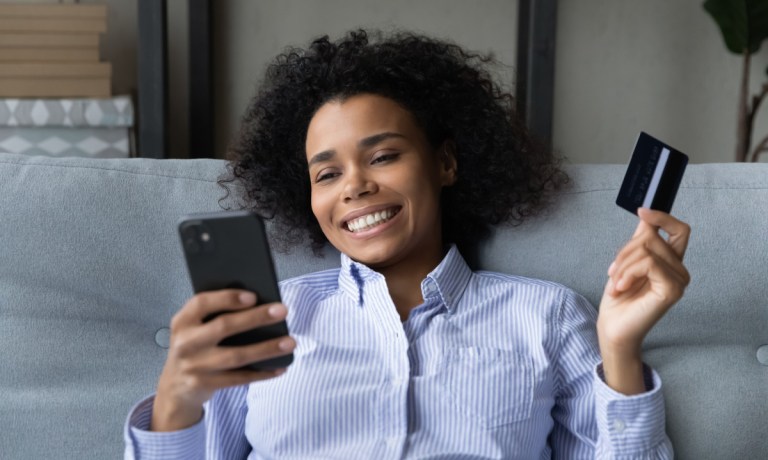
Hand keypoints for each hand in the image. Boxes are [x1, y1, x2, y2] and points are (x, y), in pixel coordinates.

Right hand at [152, 290, 294, 430]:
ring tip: (290, 342)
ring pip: (236, 356)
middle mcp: (185, 343)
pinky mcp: (205, 385)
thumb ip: (215, 316)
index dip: (227, 298)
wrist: (175, 387)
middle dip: (256, 317)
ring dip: (266, 349)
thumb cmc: (195, 347)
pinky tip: (279, 367)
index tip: (253, 296)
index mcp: (183, 321)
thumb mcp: (194, 329)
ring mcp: (194, 366)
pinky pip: (239, 379)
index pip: (202, 303)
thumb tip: (259, 304)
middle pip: (224, 326)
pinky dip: (262, 373)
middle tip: (283, 310)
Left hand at [597, 208, 690, 393]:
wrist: (613, 328)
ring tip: (615, 283)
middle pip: (652, 238)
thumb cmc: (619, 299)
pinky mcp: (672, 290)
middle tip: (612, 272)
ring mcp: (679, 281)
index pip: (680, 230)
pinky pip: (648, 264)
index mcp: (670, 262)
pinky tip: (620, 287)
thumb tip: (645, 218)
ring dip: (622, 265)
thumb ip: (639, 242)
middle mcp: (679, 270)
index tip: (642, 211)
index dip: (663, 217)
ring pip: (647, 249)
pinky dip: (628, 273)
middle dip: (624, 252)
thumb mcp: (626, 263)